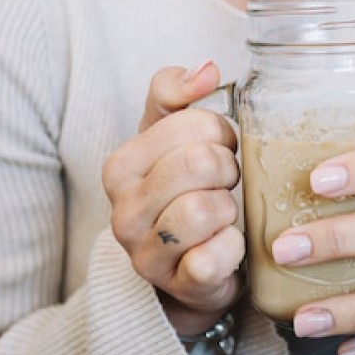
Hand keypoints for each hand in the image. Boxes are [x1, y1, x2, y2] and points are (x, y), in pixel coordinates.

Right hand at [103, 61, 244, 336]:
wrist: (183, 272)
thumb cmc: (180, 194)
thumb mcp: (169, 139)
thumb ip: (177, 94)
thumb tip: (207, 69)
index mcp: (122, 165)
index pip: (192, 123)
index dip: (221, 133)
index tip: (220, 149)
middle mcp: (123, 209)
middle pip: (201, 162)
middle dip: (228, 169)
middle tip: (225, 183)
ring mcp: (146, 252)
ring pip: (206, 208)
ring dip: (230, 209)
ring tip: (224, 214)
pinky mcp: (176, 285)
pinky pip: (214, 257)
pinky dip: (232, 249)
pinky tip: (227, 246)